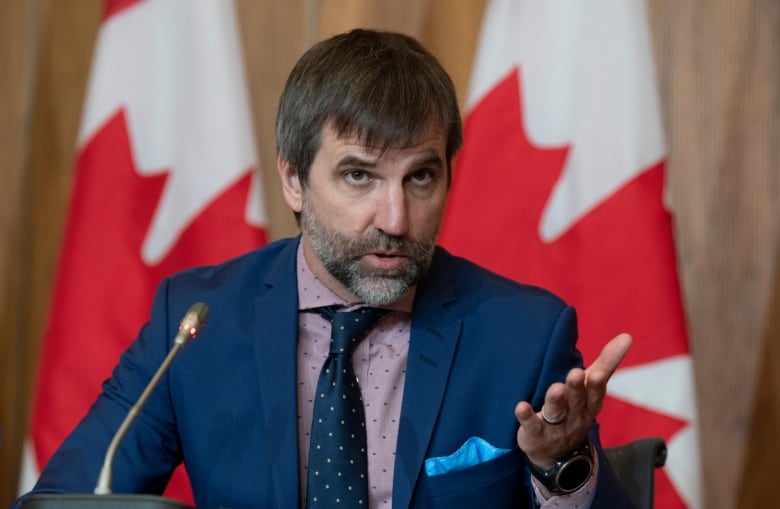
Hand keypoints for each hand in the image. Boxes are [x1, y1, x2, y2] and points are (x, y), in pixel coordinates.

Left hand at [514, 333, 631, 468]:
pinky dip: (526, 417)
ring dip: (556, 400)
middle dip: (577, 388)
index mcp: (589, 403)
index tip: (599, 373)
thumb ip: (606, 363)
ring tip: (556, 388)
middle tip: (576, 373)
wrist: (559, 456)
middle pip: (576, 400)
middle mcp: (574, 415)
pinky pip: (531, 426)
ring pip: (556, 412)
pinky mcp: (535, 434)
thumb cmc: (576, 409)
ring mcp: (555, 427)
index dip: (598, 384)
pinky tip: (521, 406)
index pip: (595, 393)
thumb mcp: (591, 388)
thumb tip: (627, 336)